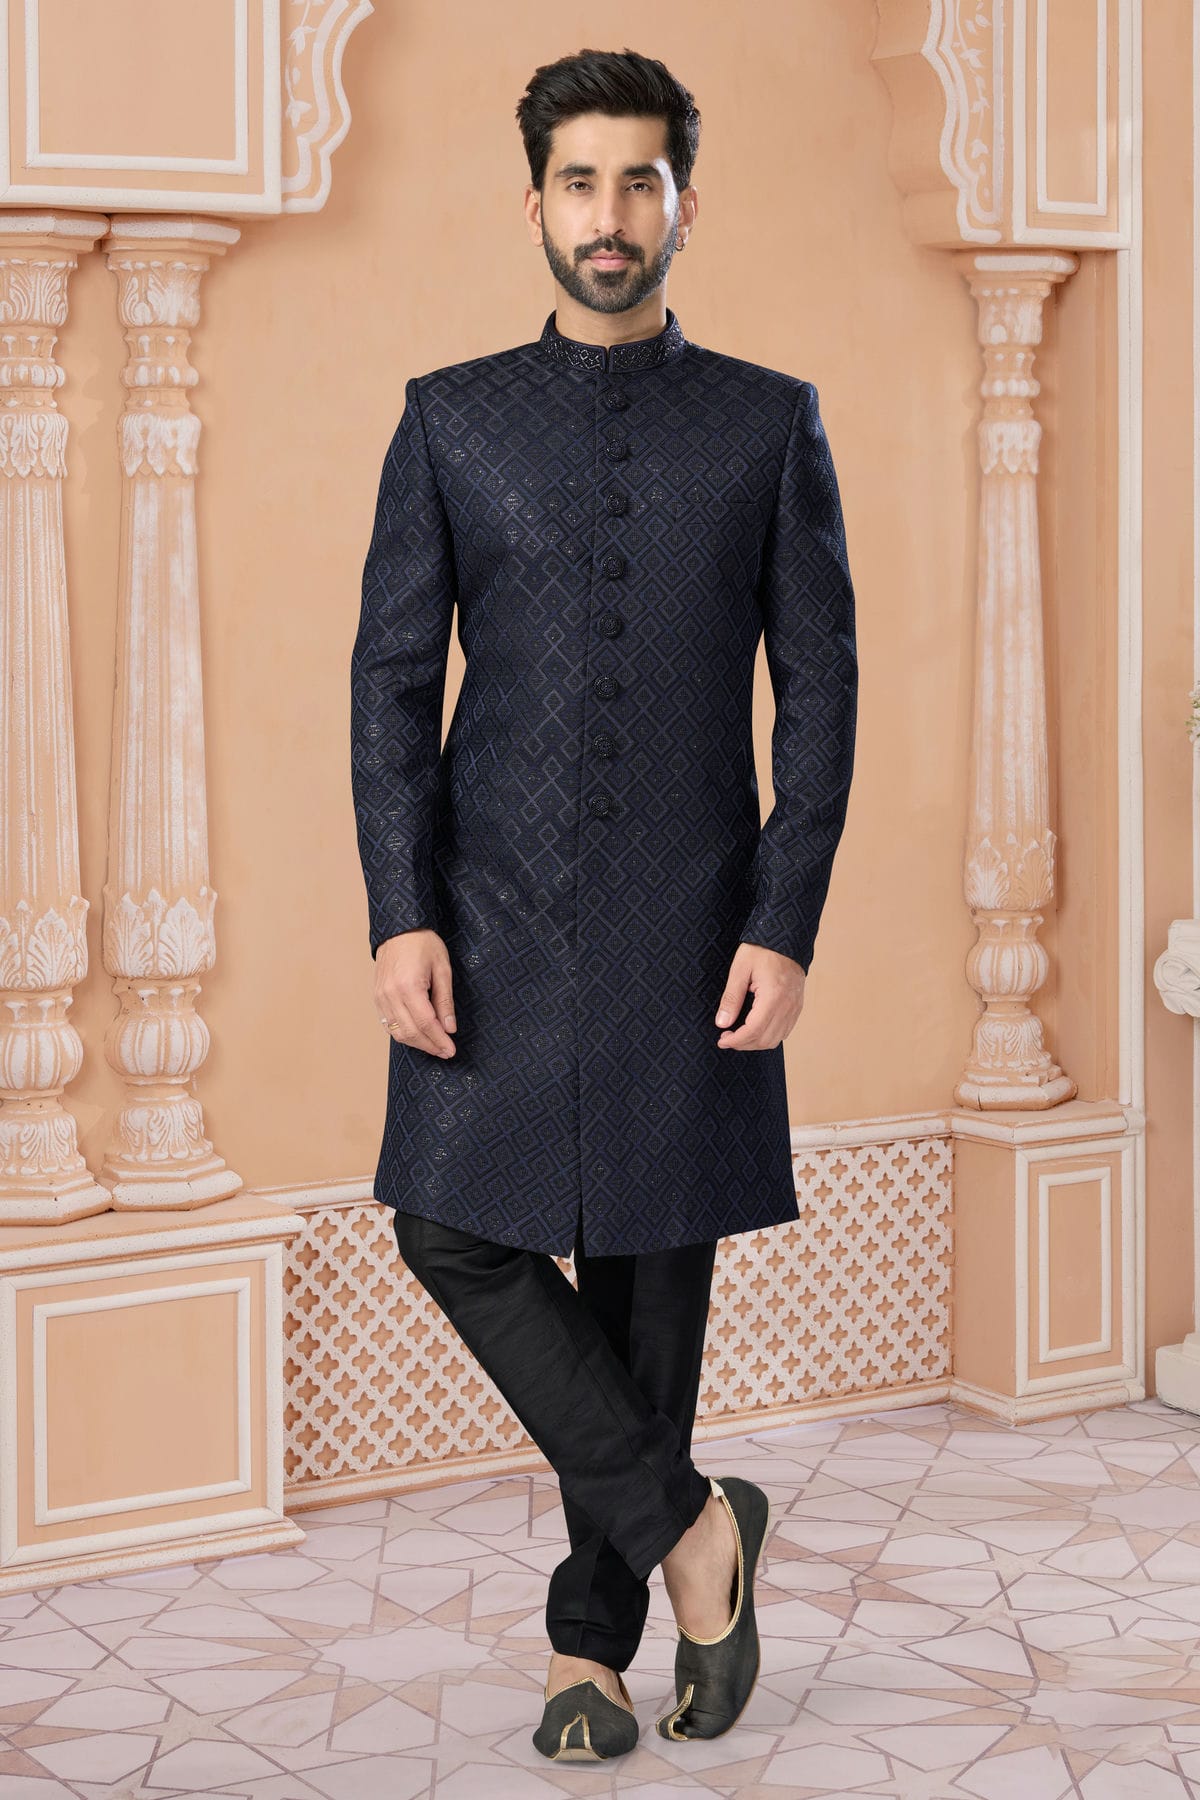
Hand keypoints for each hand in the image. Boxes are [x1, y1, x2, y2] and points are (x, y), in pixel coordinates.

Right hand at [375, 929, 456, 1057]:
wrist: (400, 928)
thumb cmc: (423, 943)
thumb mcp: (442, 969)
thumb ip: (445, 1001)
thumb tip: (449, 1028)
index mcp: (408, 986)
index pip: (426, 1023)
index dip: (439, 1040)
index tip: (451, 1050)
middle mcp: (391, 994)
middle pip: (411, 1032)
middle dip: (430, 1046)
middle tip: (446, 1052)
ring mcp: (380, 997)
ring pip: (398, 1032)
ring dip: (417, 1043)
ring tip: (435, 1046)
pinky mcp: (377, 997)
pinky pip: (389, 1024)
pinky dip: (404, 1034)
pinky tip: (418, 1035)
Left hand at [714, 941, 805, 1048]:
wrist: (785, 937)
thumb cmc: (761, 950)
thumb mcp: (740, 969)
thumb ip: (731, 998)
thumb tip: (722, 1023)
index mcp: (773, 996)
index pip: (754, 1030)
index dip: (736, 1040)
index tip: (721, 1040)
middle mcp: (788, 1006)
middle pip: (765, 1040)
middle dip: (743, 1044)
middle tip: (727, 1037)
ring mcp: (795, 1007)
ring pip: (776, 1039)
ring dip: (756, 1042)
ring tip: (739, 1035)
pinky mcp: (797, 1006)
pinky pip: (784, 1031)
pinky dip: (769, 1036)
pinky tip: (755, 1029)